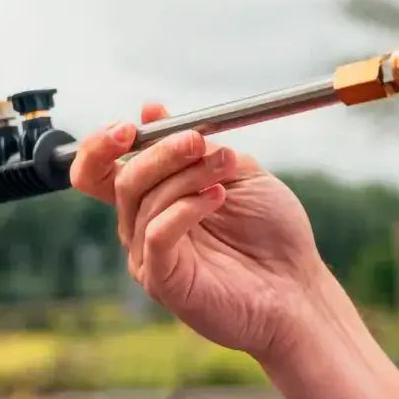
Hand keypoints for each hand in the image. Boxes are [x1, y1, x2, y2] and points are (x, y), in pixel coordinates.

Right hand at [70, 104, 328, 360]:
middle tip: (197, 141)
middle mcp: (144, 226)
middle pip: (123, 179)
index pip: (100, 171)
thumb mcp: (239, 172)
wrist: (298, 287)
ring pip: (144, 200)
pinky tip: (217, 197)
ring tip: (226, 168)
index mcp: (155, 199)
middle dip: (161, 152)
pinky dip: (184, 207)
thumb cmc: (272, 232)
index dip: (103, 145)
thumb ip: (199, 147)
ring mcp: (149, 256)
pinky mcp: (162, 280)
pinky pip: (155, 234)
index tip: (134, 123)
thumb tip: (152, 111)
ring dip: (187, 175)